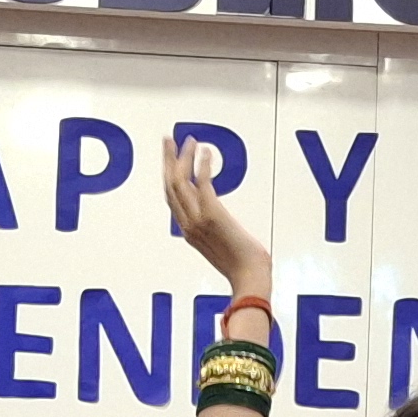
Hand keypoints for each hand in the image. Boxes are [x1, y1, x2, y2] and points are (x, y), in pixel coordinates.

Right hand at [163, 136, 275, 302]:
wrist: (249, 276)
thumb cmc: (243, 265)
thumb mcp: (223, 244)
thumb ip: (214, 227)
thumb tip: (216, 213)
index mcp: (188, 232)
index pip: (172, 197)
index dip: (169, 175)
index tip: (172, 158)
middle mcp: (187, 224)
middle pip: (169, 186)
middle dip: (168, 160)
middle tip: (167, 140)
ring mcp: (197, 220)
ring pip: (179, 181)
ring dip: (183, 157)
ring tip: (188, 140)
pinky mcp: (211, 215)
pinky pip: (201, 183)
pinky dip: (201, 164)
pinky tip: (205, 151)